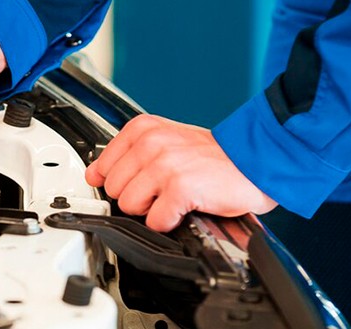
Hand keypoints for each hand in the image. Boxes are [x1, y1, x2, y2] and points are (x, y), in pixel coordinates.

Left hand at [85, 114, 276, 231]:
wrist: (255, 161)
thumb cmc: (213, 155)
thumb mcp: (165, 141)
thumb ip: (129, 154)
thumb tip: (95, 174)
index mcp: (143, 129)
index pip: (102, 167)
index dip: (119, 182)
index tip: (136, 183)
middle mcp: (150, 143)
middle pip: (114, 189)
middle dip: (136, 197)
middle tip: (163, 189)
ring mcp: (164, 164)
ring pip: (129, 205)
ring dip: (152, 210)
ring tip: (174, 197)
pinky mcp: (179, 187)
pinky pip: (154, 221)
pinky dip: (169, 221)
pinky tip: (184, 207)